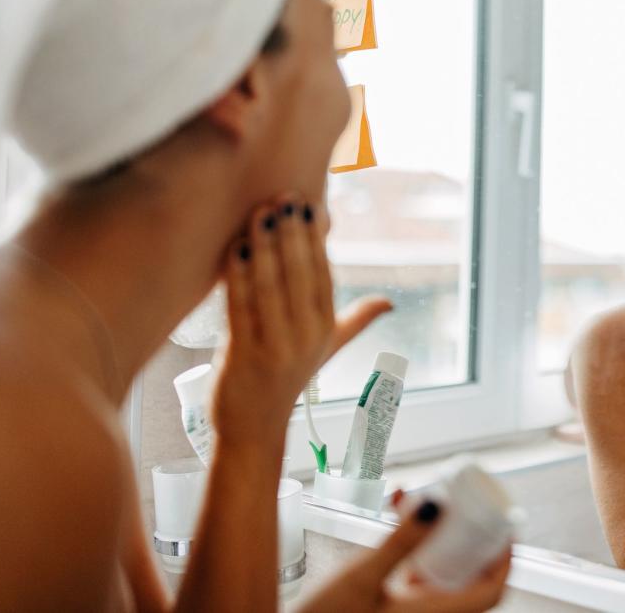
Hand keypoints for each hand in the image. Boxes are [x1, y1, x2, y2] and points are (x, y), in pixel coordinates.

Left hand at [214, 194, 392, 449]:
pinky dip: (238, 275)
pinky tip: (234, 247)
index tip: (310, 204)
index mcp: (326, 329)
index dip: (317, 238)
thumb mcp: (327, 347)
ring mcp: (276, 347)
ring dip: (265, 245)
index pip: (324, 274)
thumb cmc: (286, 380)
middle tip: (283, 197)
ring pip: (272, 287)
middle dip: (292, 232)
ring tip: (258, 212)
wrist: (254, 427)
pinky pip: (242, 306)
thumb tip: (390, 302)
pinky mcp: (244, 355)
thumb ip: (357, 320)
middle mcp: (306, 338)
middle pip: (301, 275)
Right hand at [301, 494, 511, 612]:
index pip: (492, 590)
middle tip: (471, 506)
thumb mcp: (363, 575)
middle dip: (473, 539)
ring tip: (430, 502)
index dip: (505, 558)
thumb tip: (439, 504)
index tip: (507, 524)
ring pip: (443, 575)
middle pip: (471, 579)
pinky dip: (417, 549)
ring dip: (442, 538)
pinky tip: (397, 519)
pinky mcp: (392, 609)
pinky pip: (417, 577)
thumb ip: (400, 540)